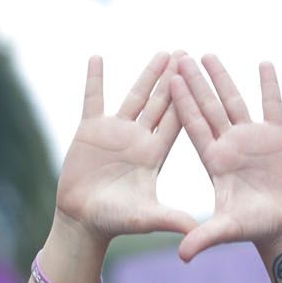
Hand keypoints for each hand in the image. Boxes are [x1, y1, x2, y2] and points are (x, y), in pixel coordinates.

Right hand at [51, 52, 197, 251]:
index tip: (199, 77)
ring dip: (147, 74)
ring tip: (162, 53)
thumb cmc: (114, 221)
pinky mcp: (90, 130)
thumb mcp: (145, 218)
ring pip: (134, 96)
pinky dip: (95, 79)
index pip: (175, 121)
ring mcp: (115, 132)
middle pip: (160, 103)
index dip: (187, 99)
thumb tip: (197, 230)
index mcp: (155, 154)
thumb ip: (170, 220)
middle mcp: (139, 139)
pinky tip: (97, 57)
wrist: (82, 220)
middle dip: (173, 79)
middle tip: (187, 54)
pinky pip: (93, 99)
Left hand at [168, 54, 281, 261]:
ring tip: (208, 54)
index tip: (170, 80)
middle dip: (194, 83)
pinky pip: (272, 106)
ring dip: (222, 78)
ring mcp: (251, 138)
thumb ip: (204, 238)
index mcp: (213, 160)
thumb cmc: (253, 228)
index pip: (194, 126)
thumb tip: (181, 256)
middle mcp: (228, 144)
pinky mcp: (276, 137)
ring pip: (234, 101)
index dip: (183, 103)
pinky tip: (264, 64)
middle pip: (208, 107)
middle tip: (179, 56)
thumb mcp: (226, 230)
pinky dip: (269, 86)